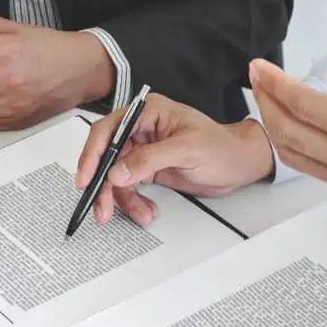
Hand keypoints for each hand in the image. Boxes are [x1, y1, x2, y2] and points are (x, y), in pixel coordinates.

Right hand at [76, 94, 274, 226]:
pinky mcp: (148, 170)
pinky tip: (147, 210)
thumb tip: (119, 171)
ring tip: (139, 214)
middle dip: (104, 184)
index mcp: (148, 113)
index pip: (108, 130)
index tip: (86, 178)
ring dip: (121, 199)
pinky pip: (129, 187)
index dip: (93, 154)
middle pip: (107, 157)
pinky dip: (134, 202)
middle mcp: (141, 130)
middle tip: (102, 207)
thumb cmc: (222, 147)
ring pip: (116, 176)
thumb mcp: (187, 150)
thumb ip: (150, 159)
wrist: (240, 165)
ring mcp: (143, 151)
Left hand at [249, 59, 326, 242]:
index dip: (278, 85)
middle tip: (255, 79)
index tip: (260, 67)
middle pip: (291, 133)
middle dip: (267, 103)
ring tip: (266, 102)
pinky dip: (293, 149)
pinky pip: (314, 171)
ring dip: (274, 127)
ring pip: (297, 156)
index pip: (307, 107)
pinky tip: (294, 132)